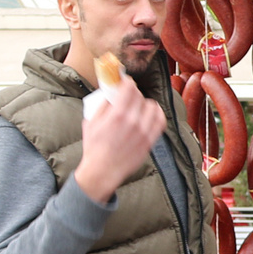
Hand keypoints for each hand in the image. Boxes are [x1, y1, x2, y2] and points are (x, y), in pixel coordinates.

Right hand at [74, 82, 163, 202]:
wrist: (102, 171)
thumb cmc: (94, 148)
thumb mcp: (91, 122)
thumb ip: (103, 105)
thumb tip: (112, 93)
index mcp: (117, 115)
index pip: (129, 88)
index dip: (127, 82)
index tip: (125, 82)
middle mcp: (133, 122)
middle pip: (140, 96)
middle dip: (133, 93)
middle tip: (128, 96)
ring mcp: (144, 132)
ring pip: (152, 107)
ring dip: (145, 104)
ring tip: (138, 107)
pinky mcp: (150, 141)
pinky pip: (160, 121)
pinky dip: (157, 114)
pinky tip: (150, 114)